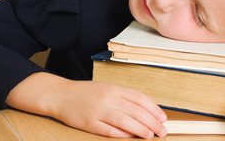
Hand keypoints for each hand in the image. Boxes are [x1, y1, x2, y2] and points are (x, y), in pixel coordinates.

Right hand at [49, 80, 166, 138]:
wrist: (62, 95)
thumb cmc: (86, 92)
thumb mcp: (107, 88)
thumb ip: (124, 97)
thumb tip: (144, 111)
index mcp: (114, 88)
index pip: (139, 98)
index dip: (153, 108)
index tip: (162, 117)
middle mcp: (108, 98)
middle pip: (135, 111)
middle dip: (152, 121)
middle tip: (162, 130)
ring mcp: (98, 111)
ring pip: (125, 121)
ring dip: (140, 130)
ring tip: (150, 135)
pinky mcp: (90, 123)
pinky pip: (109, 131)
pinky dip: (122, 135)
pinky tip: (131, 138)